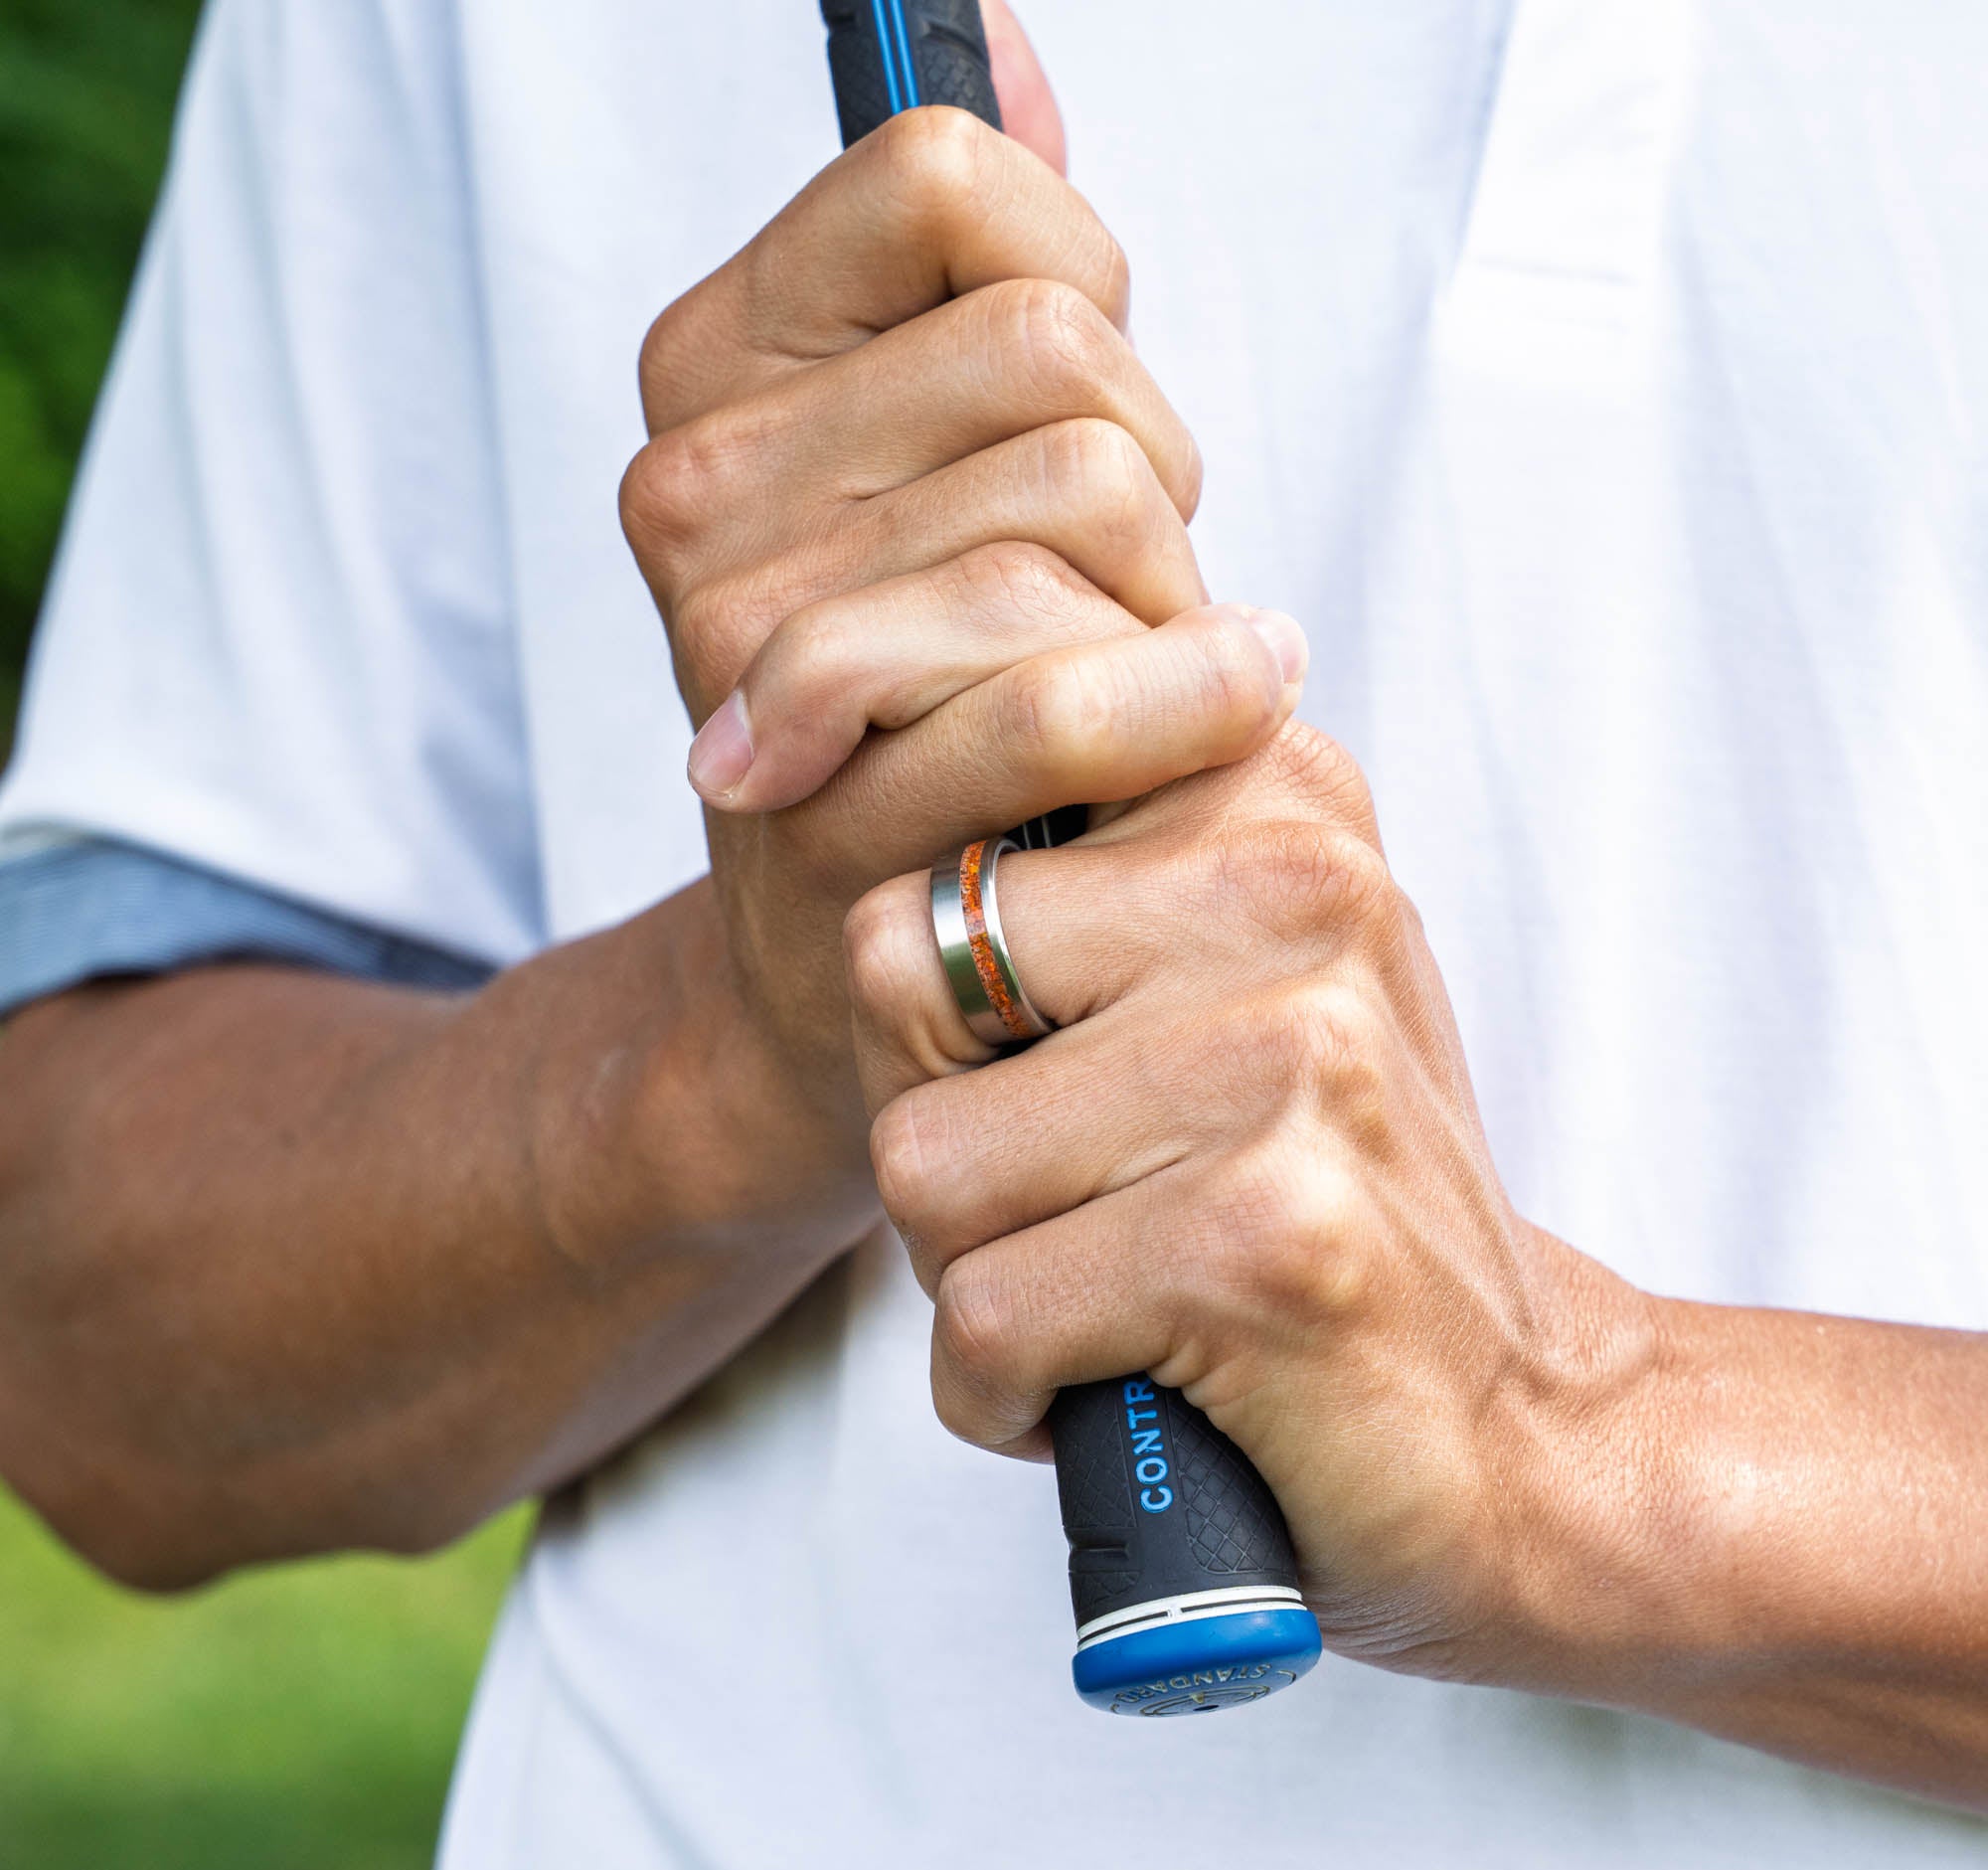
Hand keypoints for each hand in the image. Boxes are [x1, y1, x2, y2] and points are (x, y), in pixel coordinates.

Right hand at [621, 63, 1269, 1166]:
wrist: (840, 960)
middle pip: (1051, 347)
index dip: (1083, 279)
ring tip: (1152, 680)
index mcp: (716, 365)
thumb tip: (999, 31)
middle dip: (1152, 472)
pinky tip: (1204, 729)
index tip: (1077, 408)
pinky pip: (1068, 685)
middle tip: (1137, 587)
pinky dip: (1188, 704)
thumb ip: (970, 260)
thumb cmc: (937, 700)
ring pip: (1083, 494)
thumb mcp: (946, 466)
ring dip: (1176, 598)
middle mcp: (694, 488)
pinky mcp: (823, 800)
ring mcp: (740, 642)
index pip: (947, 177)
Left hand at [838, 706, 1655, 1689]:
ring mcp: (1282, 1062)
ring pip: (923, 1163)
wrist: (1515, 1420)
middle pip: (898, 977)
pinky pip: (984, 1316)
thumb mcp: (1249, 977)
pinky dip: (1002, 1393)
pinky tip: (1104, 1391)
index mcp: (1275, 800)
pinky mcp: (1261, 1236)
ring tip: (1099, 1297)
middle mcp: (1290, 893)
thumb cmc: (1328, 1199)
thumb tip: (889, 772)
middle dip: (931, 1127)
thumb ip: (1108, 869)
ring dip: (969, 1274)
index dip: (931, 995)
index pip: (951, 816)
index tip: (1004, 1077)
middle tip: (1053, 1210)